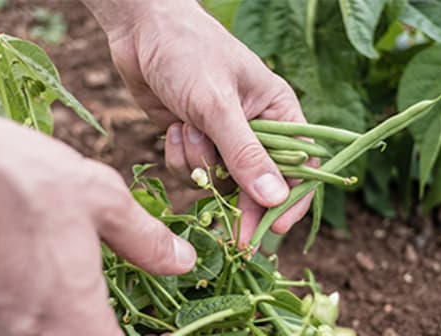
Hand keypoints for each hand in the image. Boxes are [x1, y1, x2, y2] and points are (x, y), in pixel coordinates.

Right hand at [0, 98, 194, 334]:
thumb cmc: (22, 177)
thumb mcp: (100, 198)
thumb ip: (145, 239)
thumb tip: (183, 261)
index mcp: (70, 311)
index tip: (148, 325)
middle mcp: (24, 332)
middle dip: (91, 328)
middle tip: (102, 304)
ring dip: (54, 322)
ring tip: (59, 285)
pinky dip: (18, 312)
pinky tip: (22, 276)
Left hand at [98, 0, 315, 245]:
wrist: (141, 31)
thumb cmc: (189, 53)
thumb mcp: (218, 104)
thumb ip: (245, 153)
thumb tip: (276, 198)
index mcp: (278, 112)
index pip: (300, 164)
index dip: (292, 199)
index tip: (276, 227)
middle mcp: (255, 128)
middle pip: (259, 183)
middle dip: (242, 204)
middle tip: (235, 239)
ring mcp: (222, 137)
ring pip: (220, 180)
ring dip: (200, 166)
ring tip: (186, 129)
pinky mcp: (194, 142)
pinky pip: (192, 172)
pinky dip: (181, 158)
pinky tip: (173, 129)